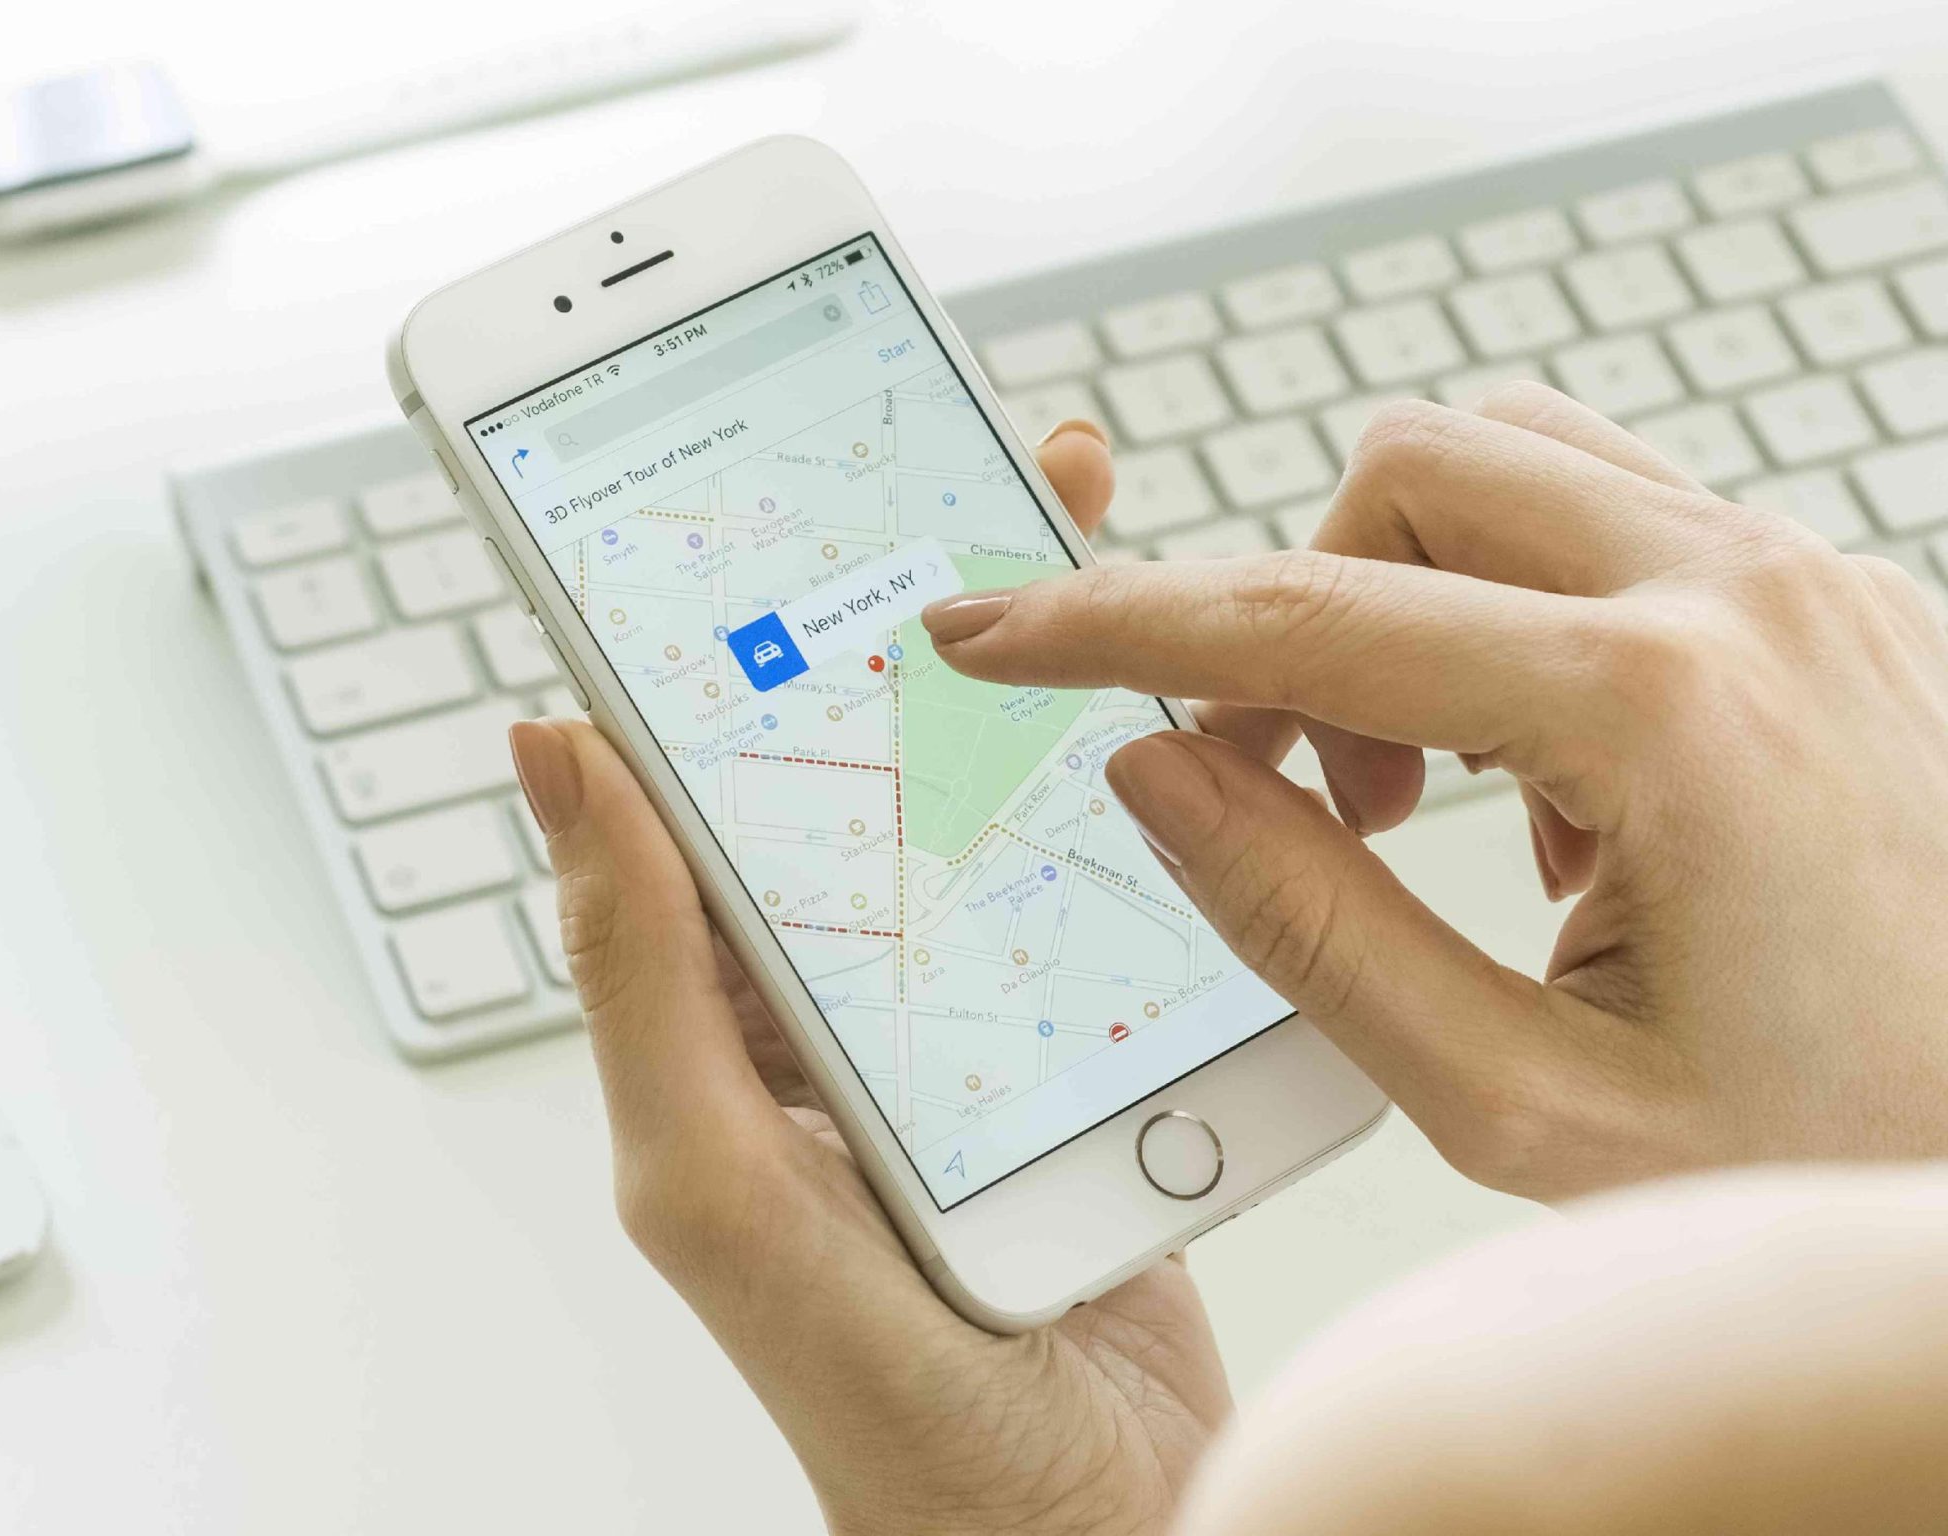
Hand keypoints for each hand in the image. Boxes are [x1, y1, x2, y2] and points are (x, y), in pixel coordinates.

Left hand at [510, 422, 1232, 1535]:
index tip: (772, 481)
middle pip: (880, 757)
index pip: (715, 773)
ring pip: (1006, 798)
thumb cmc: (892, 1405)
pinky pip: (1110, 885)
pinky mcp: (1093, 1046)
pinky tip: (1196, 723)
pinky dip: (1151, 787)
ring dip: (1050, 672)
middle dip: (927, 605)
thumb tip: (556, 755)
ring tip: (1101, 547)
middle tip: (984, 466)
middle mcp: (853, 998)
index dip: (734, 618)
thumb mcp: (722, 1184)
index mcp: (743, 1007)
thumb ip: (641, 975)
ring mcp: (981, 1015)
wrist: (1100, 1529)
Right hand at [923, 385, 1947, 1200]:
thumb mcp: (1528, 1105)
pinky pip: (1619, 525)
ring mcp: (1813, 584)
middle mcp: (1752, 597)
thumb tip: (1161, 775)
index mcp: (1672, 714)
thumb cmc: (1830, 1175)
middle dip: (1292, 608)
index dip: (1117, 624)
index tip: (997, 628)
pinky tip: (1547, 790)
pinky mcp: (1835, 607)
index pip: (1313, 619)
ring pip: (1517, 470)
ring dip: (1406, 599)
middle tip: (1280, 781)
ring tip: (1419, 796)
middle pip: (1412, 472)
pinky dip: (1519, 615)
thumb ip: (1311, 927)